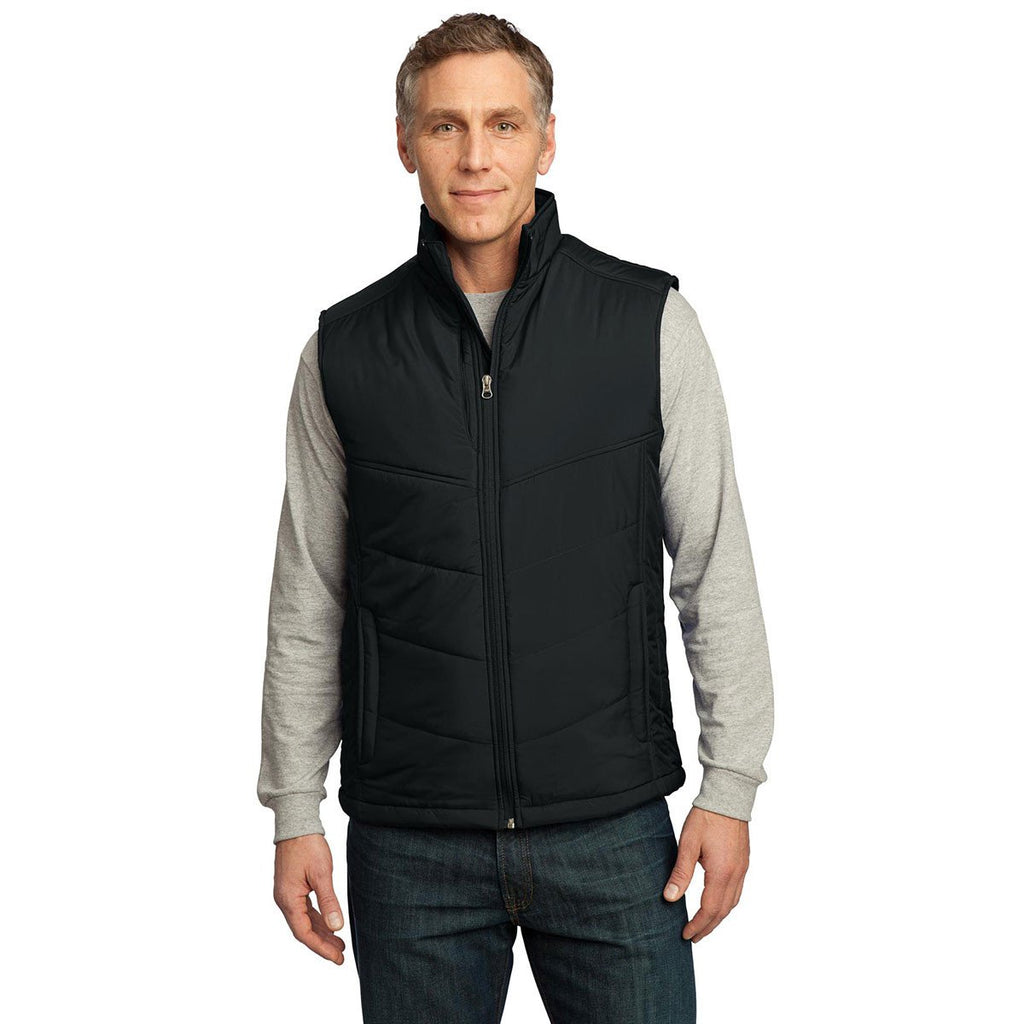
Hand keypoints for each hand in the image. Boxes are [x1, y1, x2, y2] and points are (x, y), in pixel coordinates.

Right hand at [273, 833, 346, 963]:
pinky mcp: (292, 887)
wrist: (296, 824)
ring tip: (339, 943)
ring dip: (321, 932)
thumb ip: (329, 901)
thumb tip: (337, 927)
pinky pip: (304, 909)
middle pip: (303, 929)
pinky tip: (329, 924)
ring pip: (304, 920)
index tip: (337, 957)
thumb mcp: (322, 874)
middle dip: (322, 944)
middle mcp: (284, 900)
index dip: (321, 948)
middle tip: (341, 955)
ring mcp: (287, 894)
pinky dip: (317, 918)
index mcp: (288, 899)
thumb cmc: (308, 845)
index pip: (304, 932)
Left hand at [662, 805, 749, 941]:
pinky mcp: (743, 862)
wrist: (728, 796)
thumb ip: (680, 872)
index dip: (697, 925)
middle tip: (693, 936)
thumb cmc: (707, 817)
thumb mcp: (688, 843)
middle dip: (708, 926)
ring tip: (704, 925)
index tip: (685, 935)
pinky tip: (717, 902)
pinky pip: (737, 891)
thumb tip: (670, 897)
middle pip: (723, 911)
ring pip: (732, 903)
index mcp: (722, 873)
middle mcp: (736, 875)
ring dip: (718, 917)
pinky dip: (726, 904)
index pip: (709, 910)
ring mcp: (742, 869)